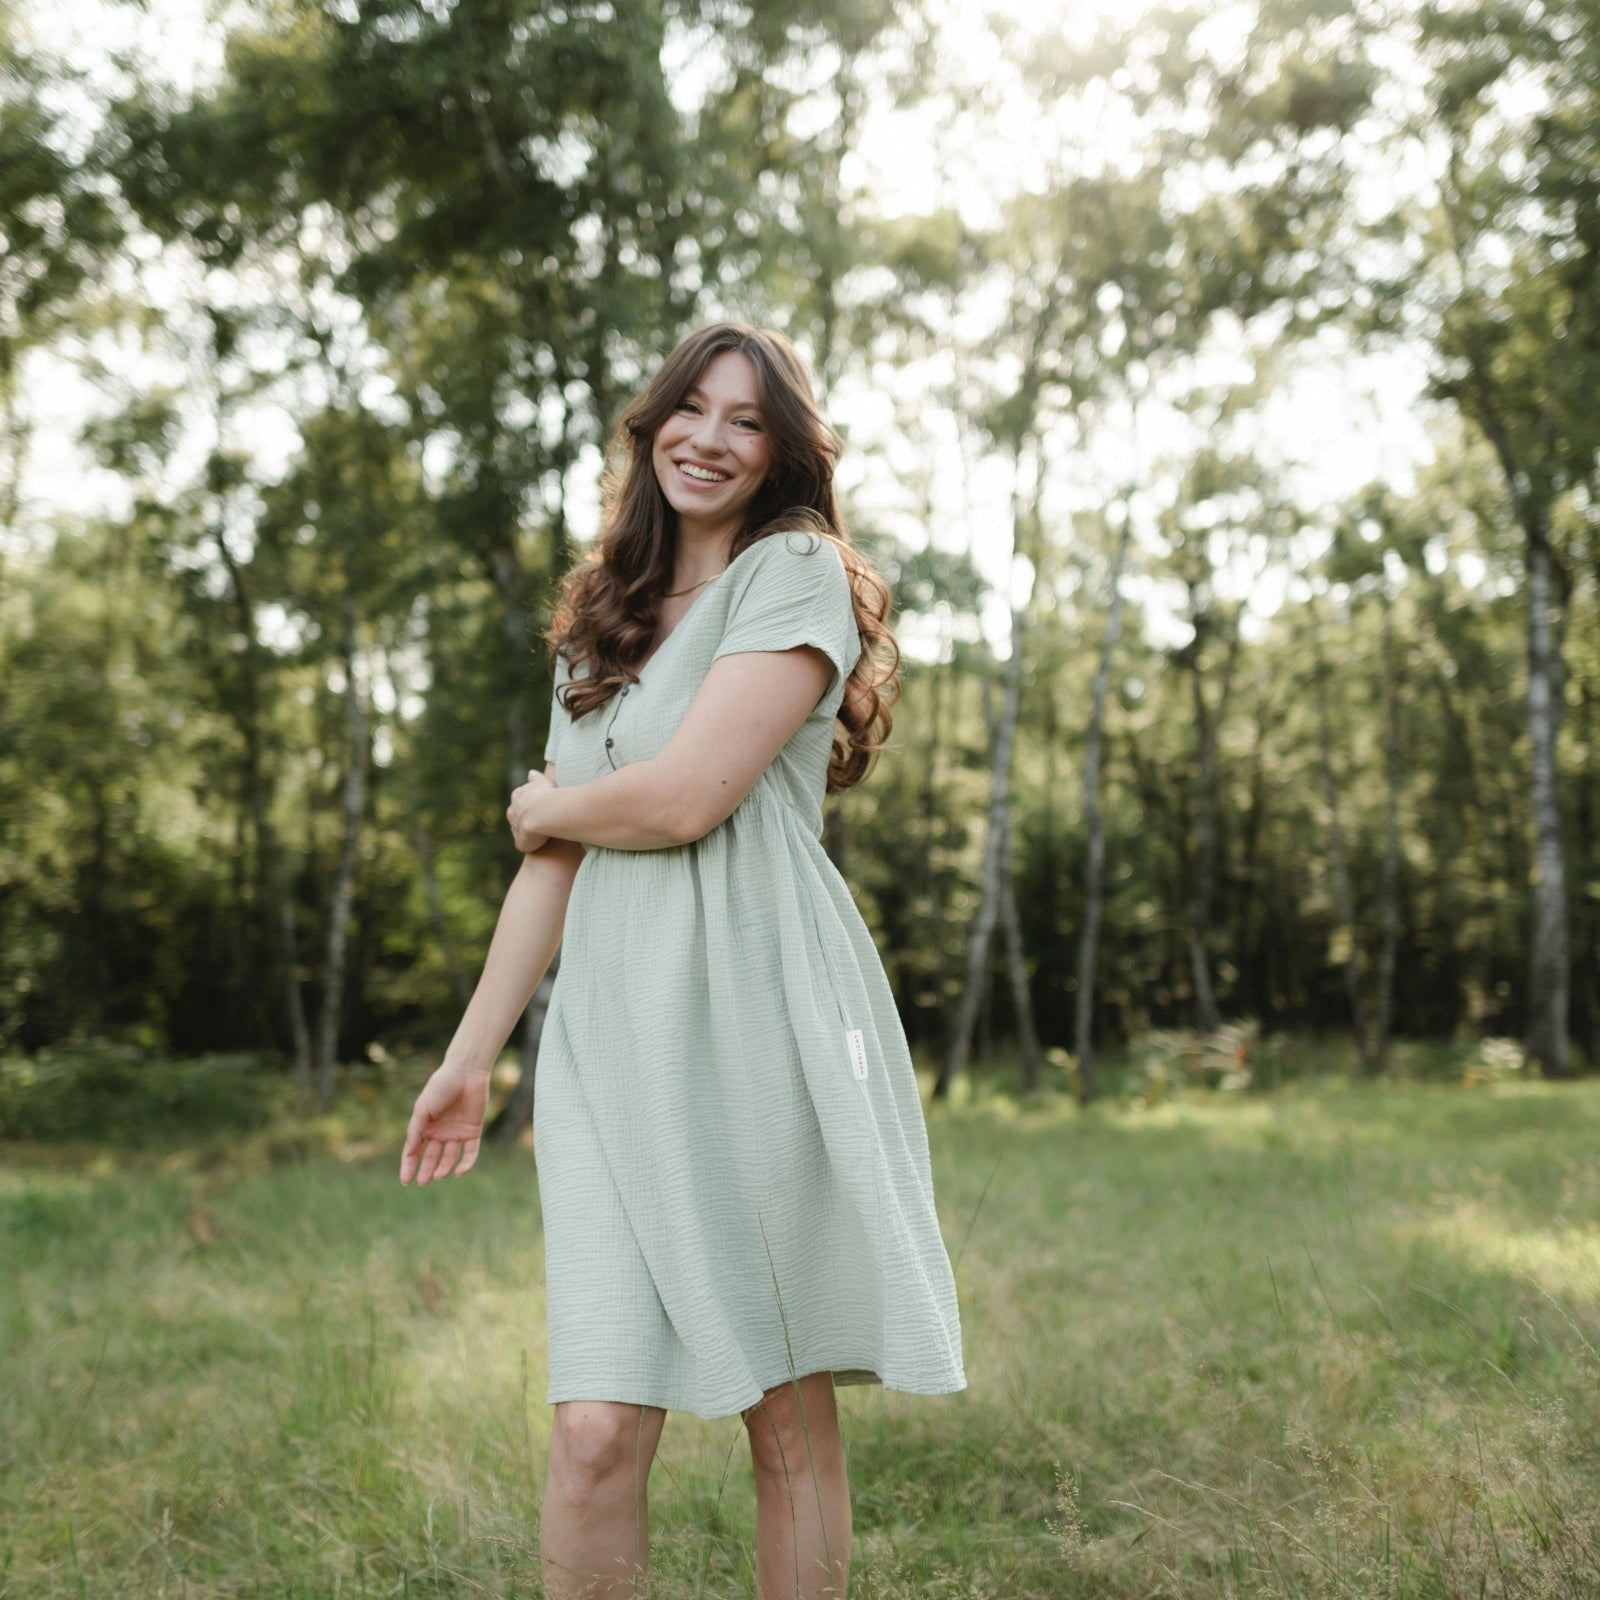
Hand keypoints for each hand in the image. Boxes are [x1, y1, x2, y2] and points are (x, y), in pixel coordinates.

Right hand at [399, 1061, 489, 1184]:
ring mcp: (457, 1133)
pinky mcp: (473, 1131)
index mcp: (425, 1127)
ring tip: (439, 1176)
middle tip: (423, 1182)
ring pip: (450, 1157)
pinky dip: (466, 1164)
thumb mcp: (422, 1109)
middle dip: (427, 1170)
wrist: (466, 1072)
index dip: (409, 1166)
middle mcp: (440, 1132)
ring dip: (444, 1168)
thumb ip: (415, 1131)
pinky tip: (459, 1172)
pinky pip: (470, 1152)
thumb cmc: (441, 1087)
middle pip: (432, 1157)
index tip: (405, 1180)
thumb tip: (409, 1153)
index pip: (414, 1151)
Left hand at [507, 768, 554, 852]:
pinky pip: (523, 843)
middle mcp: (513, 811)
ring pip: (517, 828)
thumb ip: (535, 778)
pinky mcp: (521, 842)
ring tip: (537, 831)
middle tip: (538, 818)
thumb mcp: (542, 781)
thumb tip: (530, 773)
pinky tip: (538, 843)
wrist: (542, 813)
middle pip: (515, 813)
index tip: (537, 803)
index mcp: (518, 796)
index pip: (520, 797)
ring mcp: (516, 827)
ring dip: (524, 829)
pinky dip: (529, 843)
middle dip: (523, 815)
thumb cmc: (546, 795)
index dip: (528, 801)